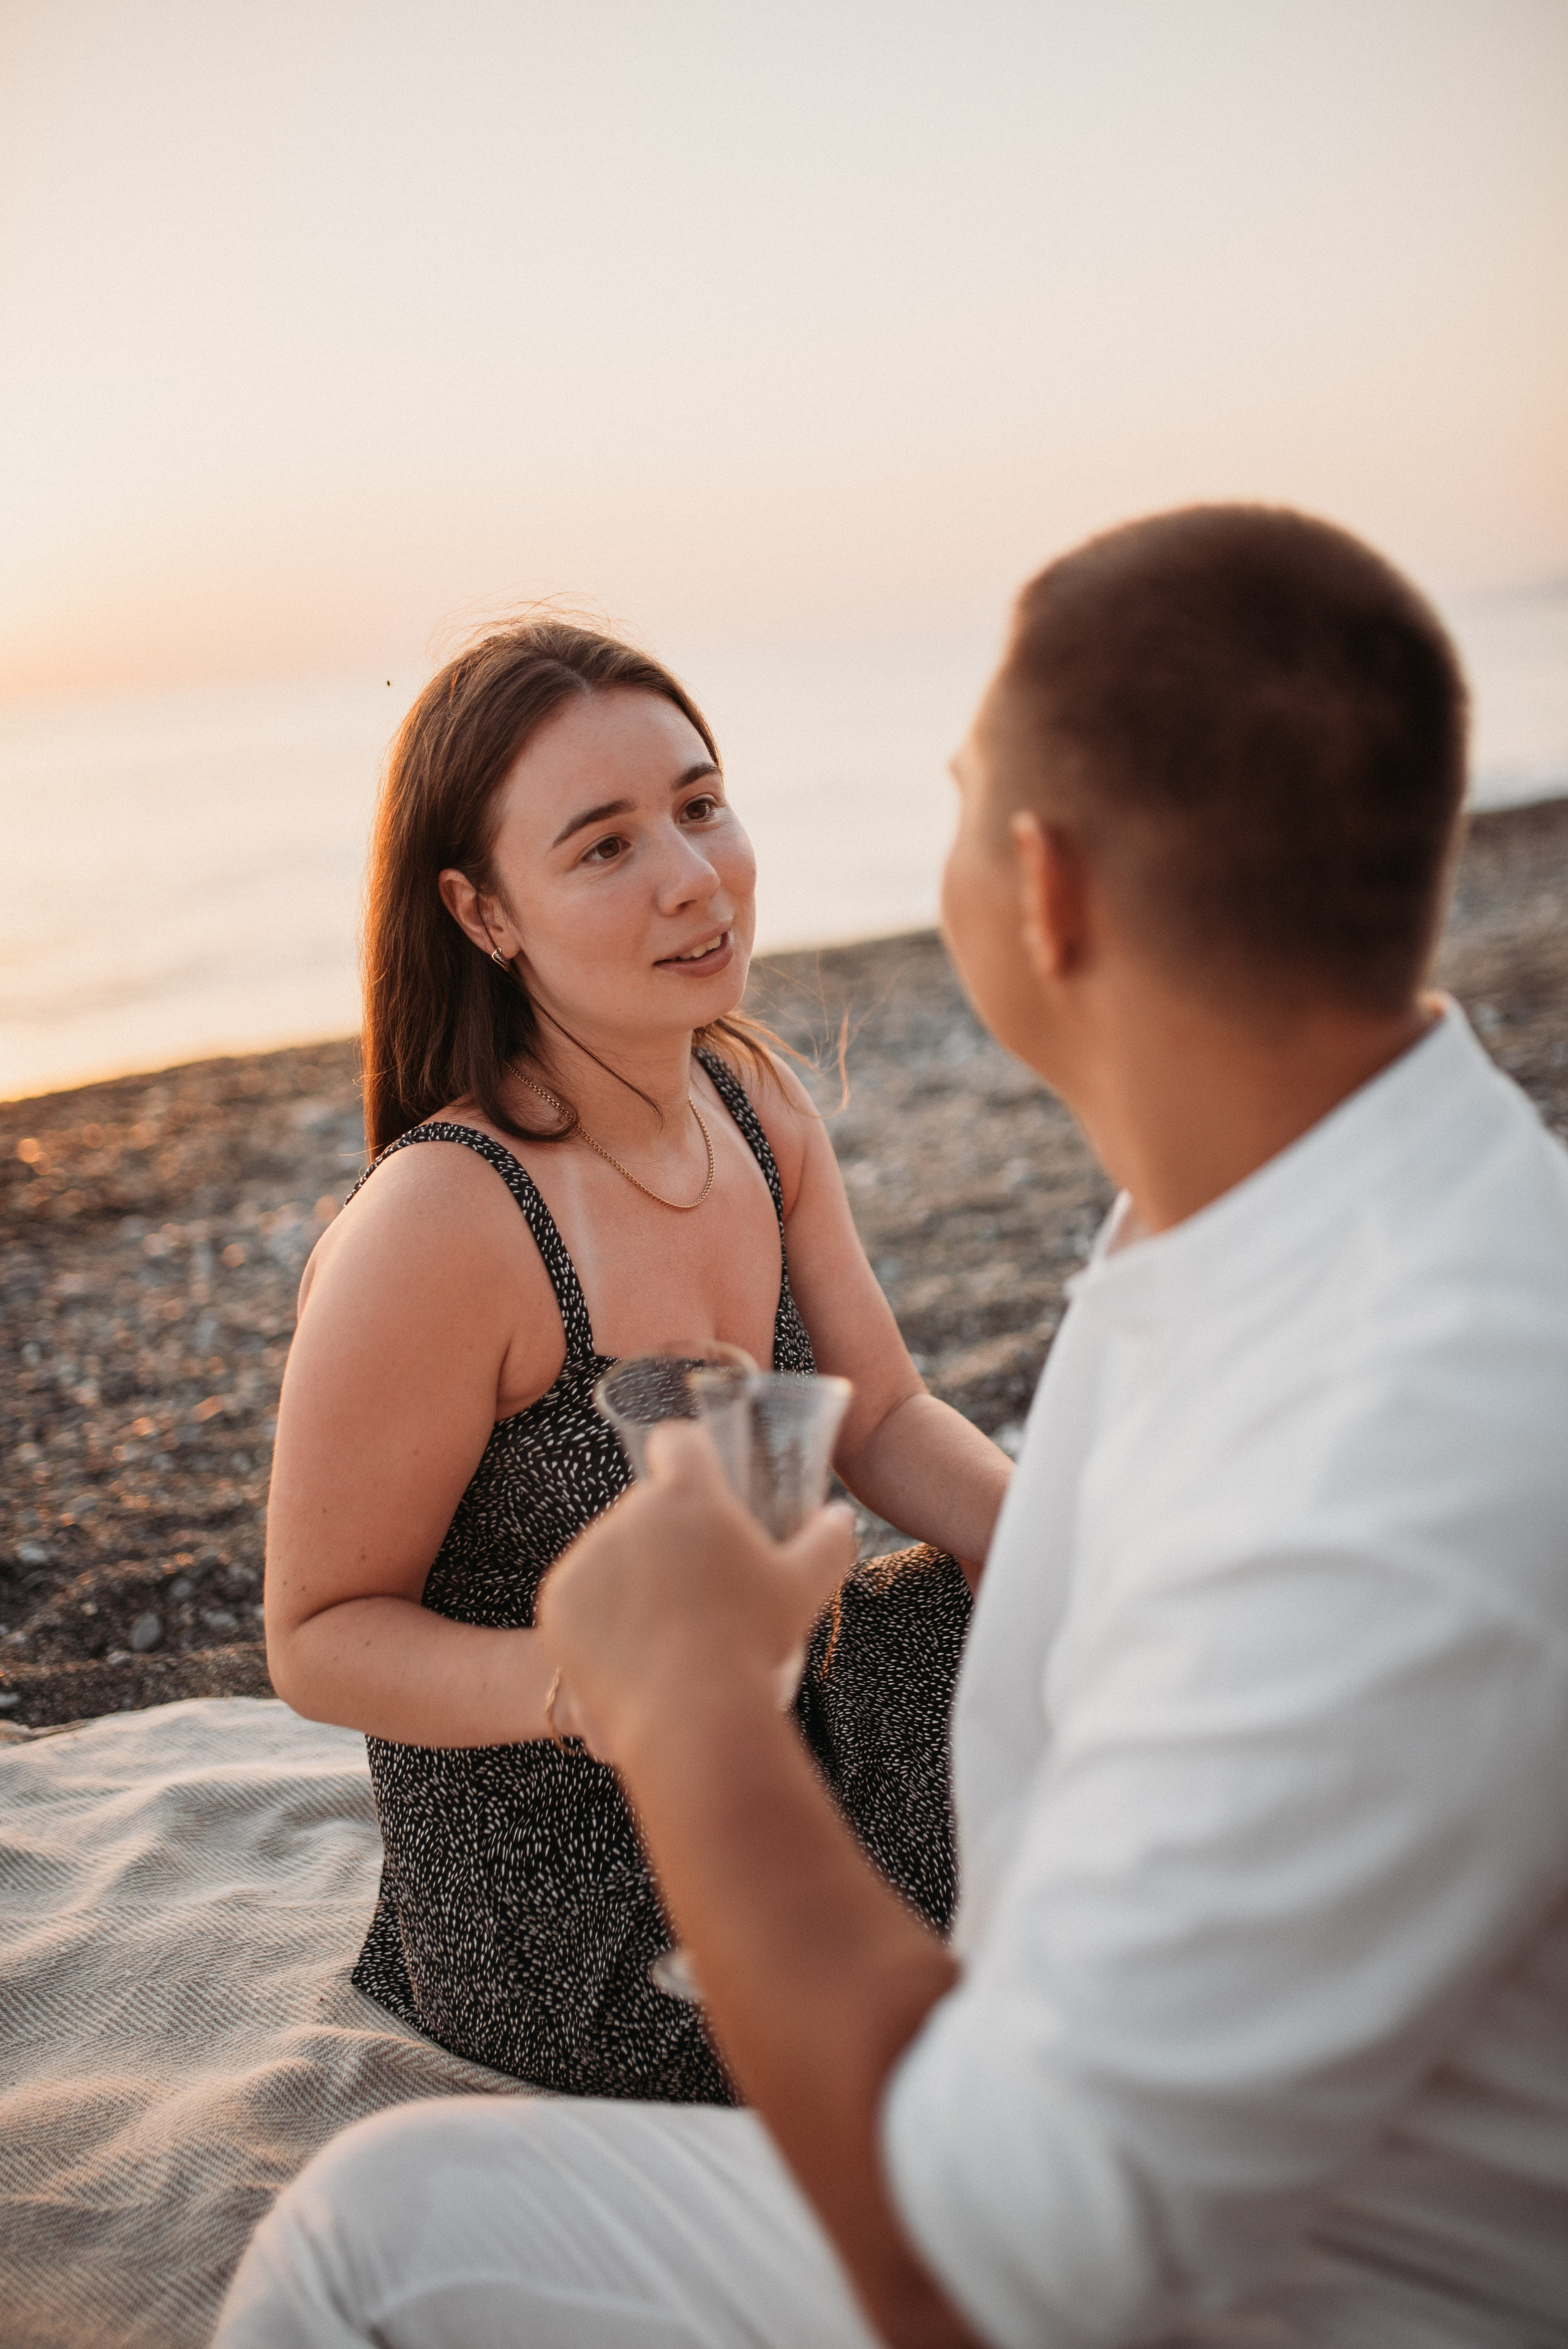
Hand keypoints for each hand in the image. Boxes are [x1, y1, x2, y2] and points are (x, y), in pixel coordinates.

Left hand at [537, 1422, 855, 1767]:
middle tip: (697, 1589)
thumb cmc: (753, 1643)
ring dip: (632, 1578)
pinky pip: (579, 1595)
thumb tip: (840, 1517)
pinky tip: (633, 1651)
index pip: (678, 1444)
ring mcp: (588, 1554)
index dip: (690, 1461)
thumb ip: (827, 1540)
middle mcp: (631, 1512)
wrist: (689, 1715)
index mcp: (689, 1495)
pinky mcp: (557, 1598)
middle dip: (666, 1538)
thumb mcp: (806, 1588)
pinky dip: (599, 1617)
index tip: (700, 1492)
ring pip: (611, 1553)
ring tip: (668, 1632)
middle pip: (647, 1508)